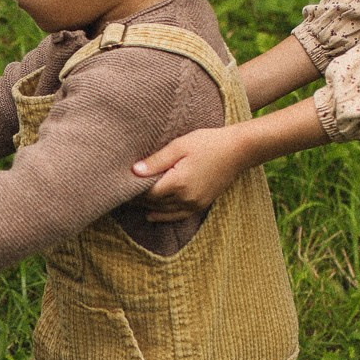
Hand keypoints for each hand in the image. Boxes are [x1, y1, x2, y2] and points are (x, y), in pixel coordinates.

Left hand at [133, 124, 253, 218]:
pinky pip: (178, 216)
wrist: (238, 150)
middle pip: (154, 203)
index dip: (133, 190)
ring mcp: (195, 204)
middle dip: (138, 200)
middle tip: (120, 195)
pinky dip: (164, 216)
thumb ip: (156, 160)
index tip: (121, 186)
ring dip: (148, 208)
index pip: (148, 192)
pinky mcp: (201, 205)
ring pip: (164, 211)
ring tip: (131, 203)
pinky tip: (152, 214)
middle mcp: (186, 197)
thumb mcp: (179, 146)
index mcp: (179, 182)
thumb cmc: (208, 142)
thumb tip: (134, 171)